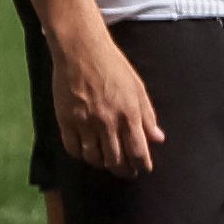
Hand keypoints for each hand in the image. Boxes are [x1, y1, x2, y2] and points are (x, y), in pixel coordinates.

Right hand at [57, 31, 162, 176]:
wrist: (82, 51)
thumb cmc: (114, 67)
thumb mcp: (138, 89)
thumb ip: (148, 116)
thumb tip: (158, 139)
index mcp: (129, 115)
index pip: (138, 151)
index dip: (141, 165)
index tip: (142, 170)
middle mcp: (108, 122)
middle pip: (116, 160)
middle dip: (123, 170)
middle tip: (126, 172)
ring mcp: (85, 123)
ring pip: (94, 158)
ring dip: (102, 164)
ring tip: (107, 163)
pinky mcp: (65, 120)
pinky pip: (72, 148)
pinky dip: (81, 155)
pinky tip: (86, 153)